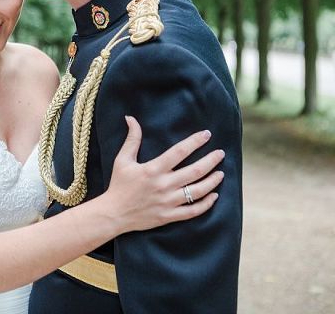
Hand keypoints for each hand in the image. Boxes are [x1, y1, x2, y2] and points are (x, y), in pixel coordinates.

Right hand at [100, 116, 223, 233]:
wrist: (114, 214)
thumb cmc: (118, 185)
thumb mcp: (122, 160)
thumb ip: (132, 139)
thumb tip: (131, 118)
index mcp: (153, 169)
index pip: (180, 151)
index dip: (195, 141)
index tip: (207, 134)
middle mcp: (164, 185)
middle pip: (194, 171)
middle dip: (210, 160)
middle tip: (220, 153)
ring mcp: (168, 202)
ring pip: (198, 191)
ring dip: (212, 181)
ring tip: (221, 173)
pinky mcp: (169, 216)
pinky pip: (193, 211)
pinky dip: (207, 204)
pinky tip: (214, 195)